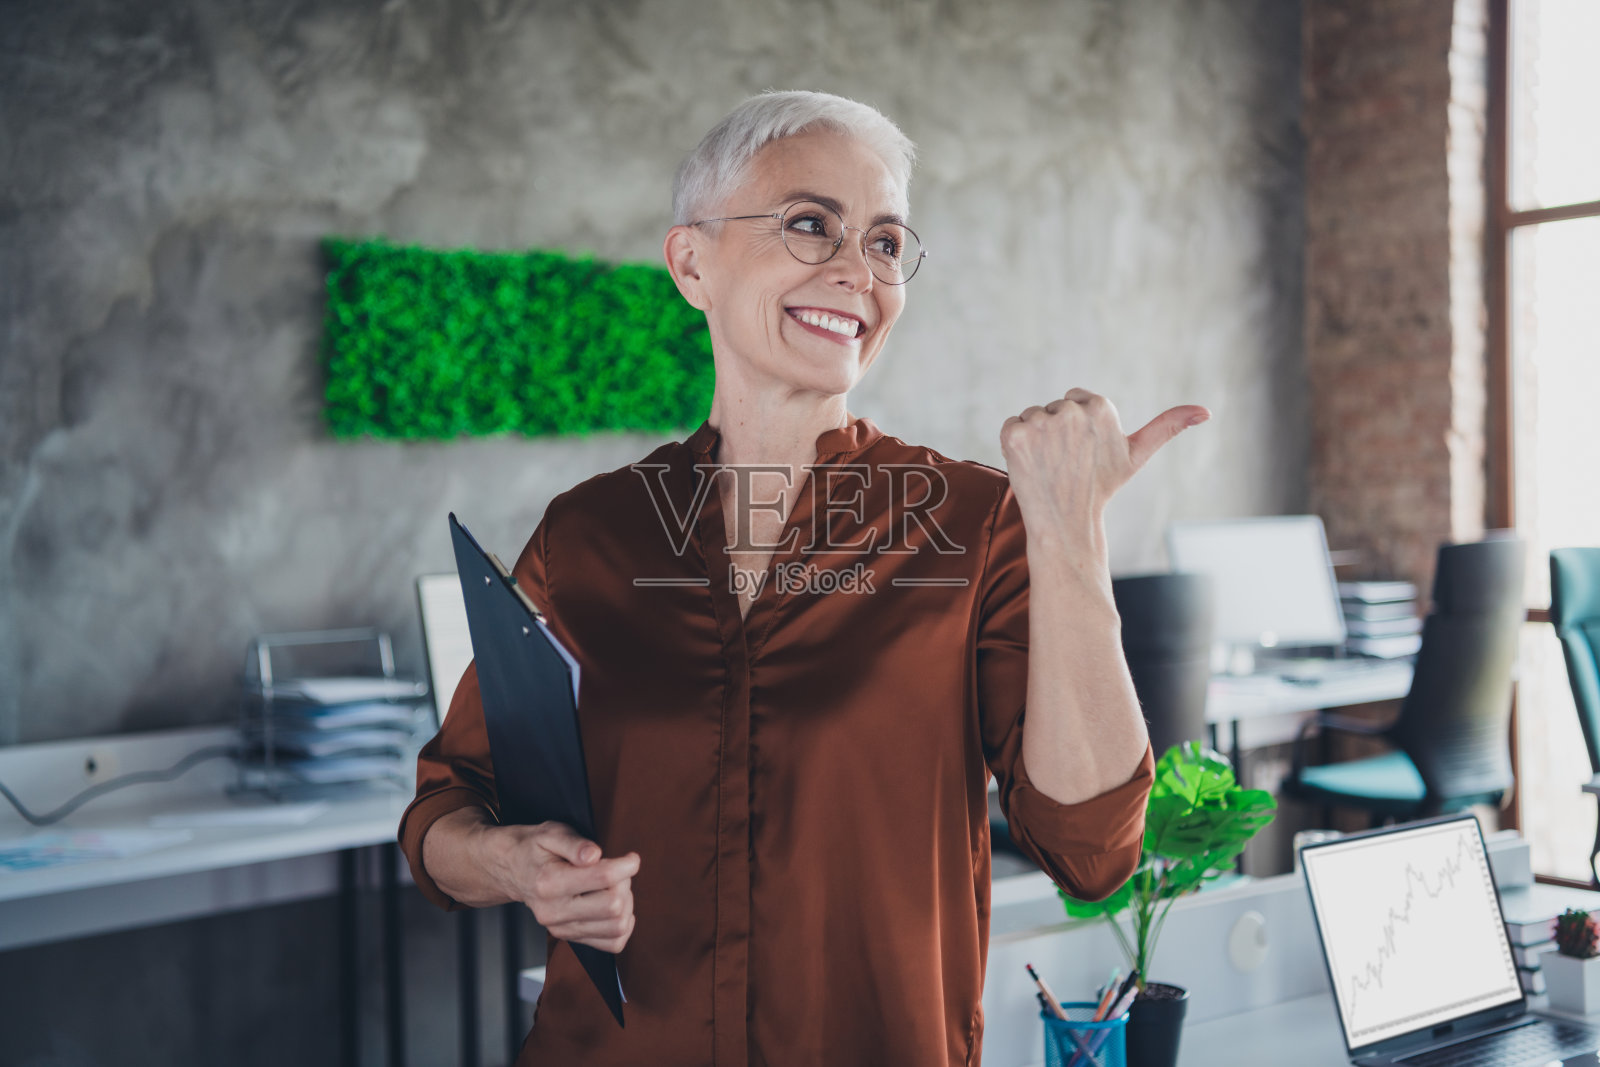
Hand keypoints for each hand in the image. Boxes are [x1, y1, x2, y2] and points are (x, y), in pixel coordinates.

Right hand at [499, 821, 639, 953]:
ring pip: (616, 926)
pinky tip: (616, 907)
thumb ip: (574, 843)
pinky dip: (623, 926)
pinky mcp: (569, 938)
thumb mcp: (551, 833)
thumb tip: (593, 855)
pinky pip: (612, 944)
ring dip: (626, 904)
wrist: (513, 869)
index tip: (631, 857)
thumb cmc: (535, 848)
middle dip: (625, 883)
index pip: (604, 877)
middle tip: (618, 870)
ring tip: (615, 887)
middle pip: (613, 905)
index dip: (627, 865)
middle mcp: (553, 911)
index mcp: (549, 882)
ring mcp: (561, 929)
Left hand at [1000, 389, 1208, 548]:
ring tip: (1050, 466)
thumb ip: (1167, 426)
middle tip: (1067, 462)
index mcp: (1100, 407)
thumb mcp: (1135, 455)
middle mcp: (1070, 411)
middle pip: (1053, 407)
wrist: (1067, 523)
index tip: (1084, 451)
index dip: (1077, 427)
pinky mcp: (1015, 436)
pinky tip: (1031, 465)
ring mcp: (1040, 423)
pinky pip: (1011, 426)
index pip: (1076, 399)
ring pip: (1032, 416)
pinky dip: (1015, 445)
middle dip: (1057, 431)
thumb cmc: (1101, 488)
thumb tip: (1206, 411)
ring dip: (1036, 439)